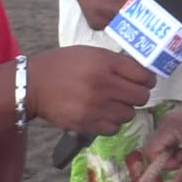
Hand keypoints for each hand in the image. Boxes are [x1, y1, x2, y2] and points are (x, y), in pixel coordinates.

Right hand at [25, 46, 155, 134]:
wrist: (33, 85)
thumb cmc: (62, 65)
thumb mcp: (90, 53)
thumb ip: (114, 63)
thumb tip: (140, 75)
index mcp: (105, 63)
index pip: (143, 75)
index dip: (147, 79)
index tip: (144, 81)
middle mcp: (103, 84)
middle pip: (141, 97)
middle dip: (138, 95)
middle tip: (129, 93)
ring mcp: (96, 106)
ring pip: (129, 114)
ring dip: (124, 110)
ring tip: (112, 104)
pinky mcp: (88, 124)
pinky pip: (114, 128)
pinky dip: (112, 123)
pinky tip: (103, 115)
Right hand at [142, 107, 181, 181]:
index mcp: (169, 126)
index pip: (151, 151)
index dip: (156, 168)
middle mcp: (165, 122)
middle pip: (156, 150)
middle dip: (170, 163)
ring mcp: (170, 122)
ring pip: (164, 149)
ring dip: (176, 159)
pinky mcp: (176, 125)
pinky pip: (170, 144)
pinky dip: (179, 152)